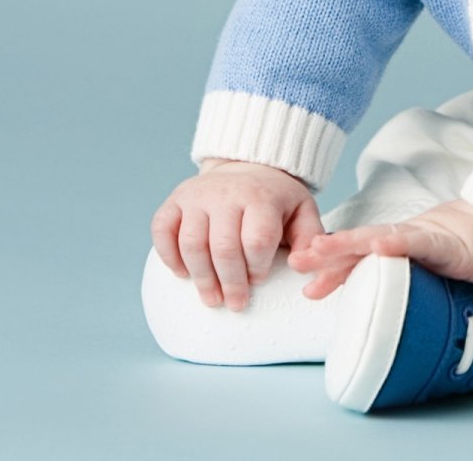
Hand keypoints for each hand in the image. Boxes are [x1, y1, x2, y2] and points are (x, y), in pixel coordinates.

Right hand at [150, 159, 324, 311]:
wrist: (245, 167)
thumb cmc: (275, 200)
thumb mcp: (302, 211)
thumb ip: (311, 238)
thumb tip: (302, 267)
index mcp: (260, 197)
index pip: (257, 240)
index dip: (257, 268)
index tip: (259, 280)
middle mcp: (226, 193)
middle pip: (223, 247)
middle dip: (230, 283)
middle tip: (235, 304)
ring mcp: (196, 196)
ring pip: (192, 244)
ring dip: (201, 278)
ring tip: (211, 298)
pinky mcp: (175, 200)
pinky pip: (161, 230)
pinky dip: (168, 255)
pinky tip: (182, 273)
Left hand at [286, 199, 472, 298]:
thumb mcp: (437, 270)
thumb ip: (414, 280)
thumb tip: (393, 305)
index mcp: (403, 247)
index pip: (362, 256)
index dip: (333, 268)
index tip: (306, 285)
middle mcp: (408, 238)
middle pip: (360, 244)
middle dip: (327, 254)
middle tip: (296, 264)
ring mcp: (426, 237)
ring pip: (380, 238)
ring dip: (348, 244)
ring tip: (320, 251)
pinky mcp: (448, 242)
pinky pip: (419, 241)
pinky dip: (397, 244)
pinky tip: (378, 246)